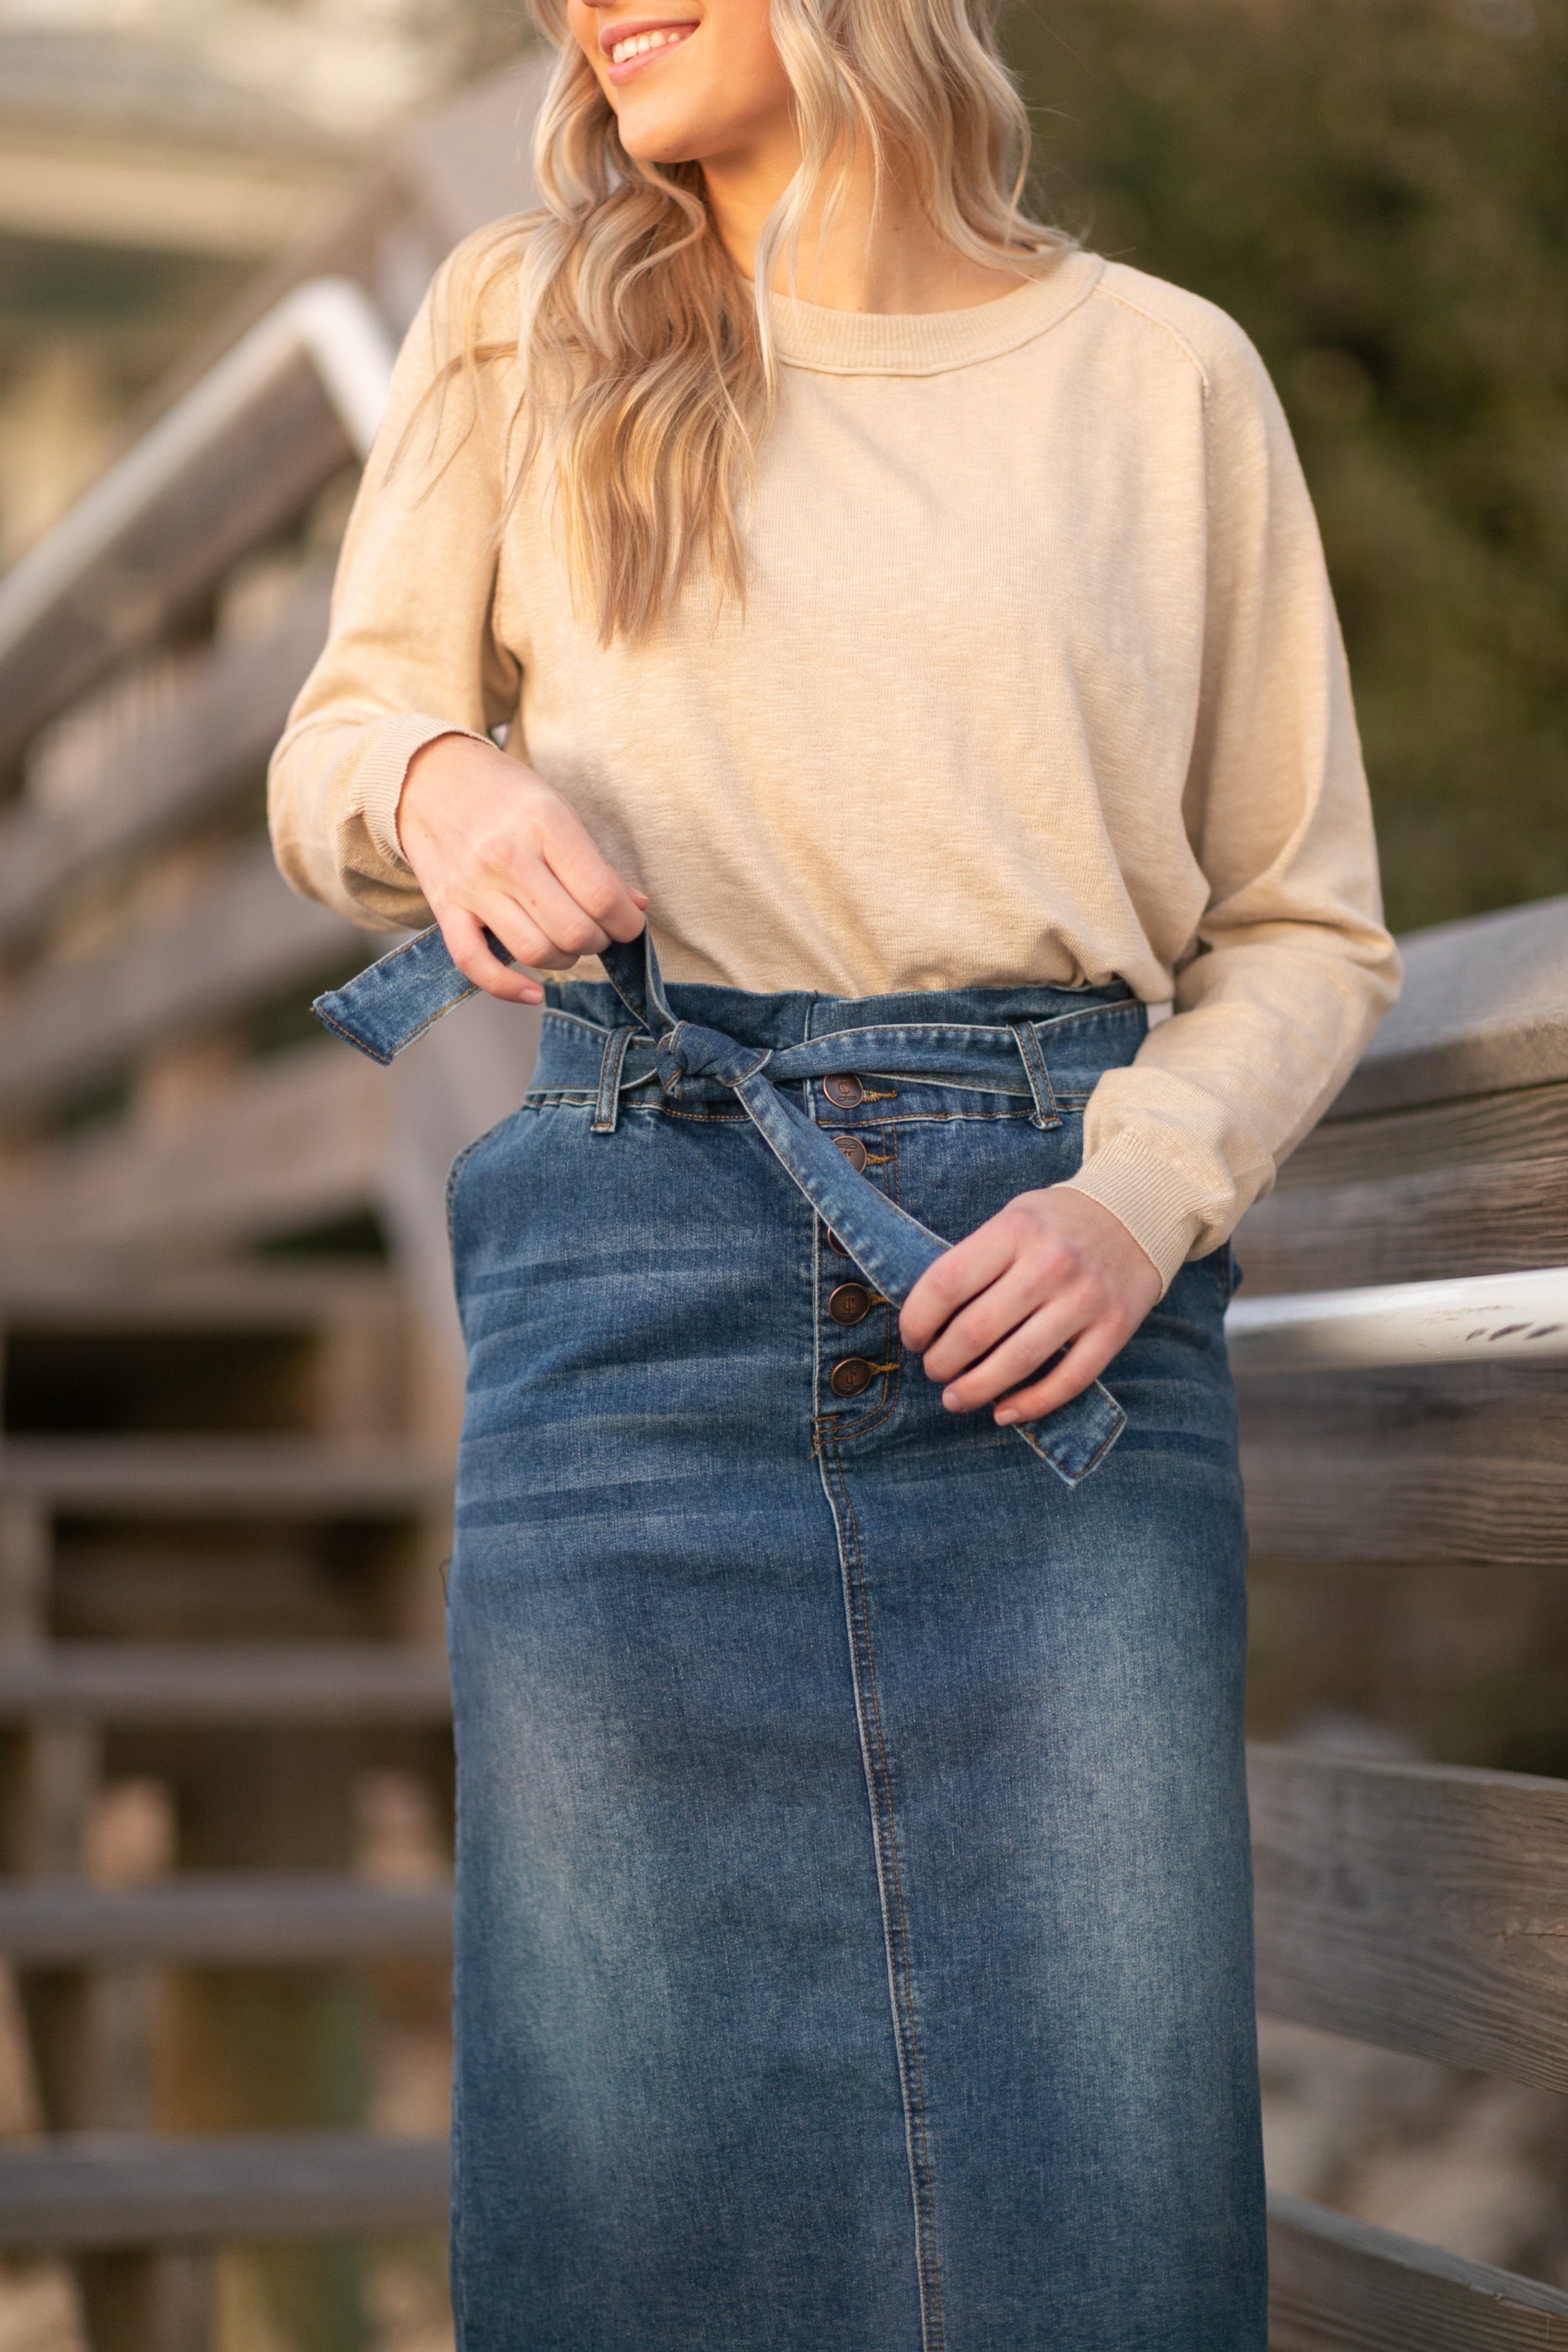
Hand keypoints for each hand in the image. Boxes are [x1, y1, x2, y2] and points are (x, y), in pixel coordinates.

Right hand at [398, 733, 647, 1005]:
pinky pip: (476, 964)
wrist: (428, 778)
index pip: (601, 896)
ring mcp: (473, 886)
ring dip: (564, 961)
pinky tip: (533, 991)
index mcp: (545, 825)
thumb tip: (636, 905)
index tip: (628, 923)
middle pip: (573, 931)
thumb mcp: (559, 810)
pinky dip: (508, 988)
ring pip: (534, 952)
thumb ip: (596, 862)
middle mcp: (507, 857)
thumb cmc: (504, 793)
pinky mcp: (445, 909)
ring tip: (566, 944)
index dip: (627, 923)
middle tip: (597, 930)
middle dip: (598, 942)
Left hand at [900, 1187, 1160, 1424]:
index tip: (913, 1338)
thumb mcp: (1013, 1218)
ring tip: (955, 1398)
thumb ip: (977, 1259)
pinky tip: (1003, 1412)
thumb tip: (928, 1318)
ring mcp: (1086, 1298)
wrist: (1138, 1215)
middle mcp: (1051, 1263)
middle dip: (942, 1362)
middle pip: (977, 1330)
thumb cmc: (1058, 1224)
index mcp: (1016, 1230)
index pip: (947, 1283)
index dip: (917, 1320)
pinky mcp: (1114, 1328)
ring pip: (1018, 1361)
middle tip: (934, 1370)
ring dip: (976, 1390)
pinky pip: (1068, 1381)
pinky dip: (1030, 1405)